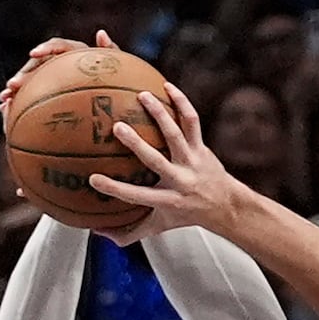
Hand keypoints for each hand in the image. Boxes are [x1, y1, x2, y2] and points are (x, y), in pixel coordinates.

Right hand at [0, 31, 120, 129]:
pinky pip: (33, 95)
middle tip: (11, 87)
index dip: (45, 49)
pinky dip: (21, 101)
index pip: (58, 46)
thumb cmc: (123, 81)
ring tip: (4, 101)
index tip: (34, 54)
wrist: (119, 100)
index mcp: (77, 53)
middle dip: (23, 75)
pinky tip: (7, 110)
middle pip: (38, 65)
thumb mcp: (120, 69)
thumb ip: (111, 53)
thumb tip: (101, 33)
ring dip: (16, 89)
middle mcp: (63, 63)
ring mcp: (55, 77)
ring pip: (31, 80)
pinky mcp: (50, 91)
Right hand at [85, 85, 239, 244]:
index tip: (93, 179)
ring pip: (176, 134)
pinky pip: (192, 122)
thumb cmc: (185, 214)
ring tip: (142, 96)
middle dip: (137, 145)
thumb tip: (98, 233)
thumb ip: (128, 233)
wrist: (224, 205)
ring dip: (160, 114)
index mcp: (167, 200)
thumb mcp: (158, 226)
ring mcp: (192, 161)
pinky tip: (167, 86)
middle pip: (157, 161)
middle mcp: (180, 180)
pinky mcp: (201, 147)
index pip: (138, 196)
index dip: (116, 189)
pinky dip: (182, 103)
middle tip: (117, 128)